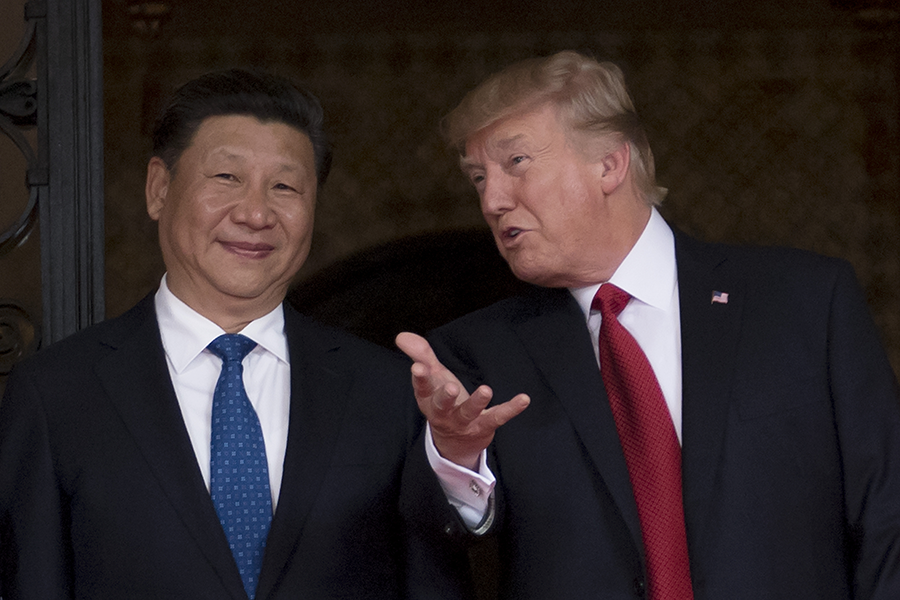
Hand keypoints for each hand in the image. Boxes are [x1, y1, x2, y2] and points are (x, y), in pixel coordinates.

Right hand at [395, 332, 529, 469]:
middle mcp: (444, 414)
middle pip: (442, 406)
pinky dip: (512, 409)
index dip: (420, 378)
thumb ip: (421, 355)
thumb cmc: (443, 402)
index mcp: (429, 400)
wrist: (455, 443)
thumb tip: (401, 336)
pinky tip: (524, 399)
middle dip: (445, 397)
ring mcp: (465, 422)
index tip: (418, 367)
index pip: (422, 389)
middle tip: (451, 387)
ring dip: (477, 402)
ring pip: (469, 413)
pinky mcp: (485, 426)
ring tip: (486, 390)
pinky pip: (498, 417)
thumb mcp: (432, 378)